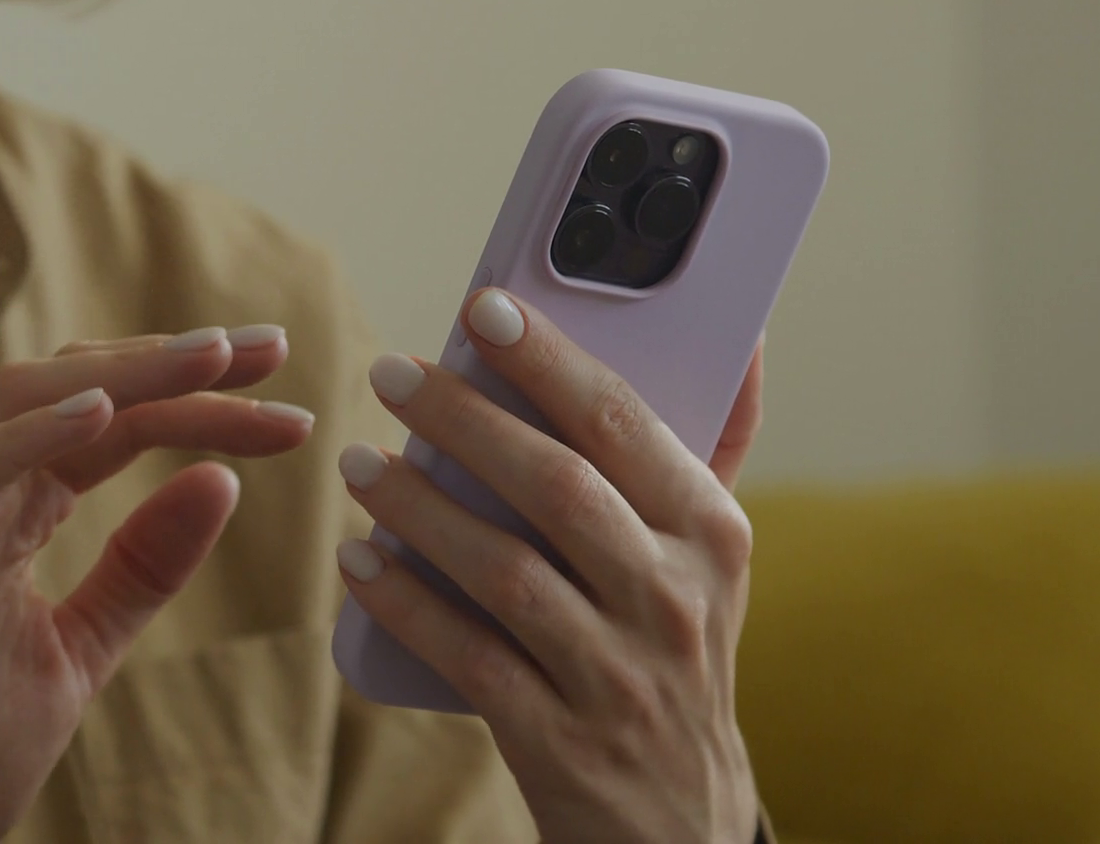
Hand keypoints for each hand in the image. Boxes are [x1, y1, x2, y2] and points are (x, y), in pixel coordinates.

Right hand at [0, 326, 312, 843]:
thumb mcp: (82, 650)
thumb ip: (143, 570)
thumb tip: (221, 483)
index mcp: (19, 511)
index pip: (119, 425)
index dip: (202, 404)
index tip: (289, 407)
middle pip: (83, 390)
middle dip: (176, 363)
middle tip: (272, 350)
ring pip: (24, 401)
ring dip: (121, 371)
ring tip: (209, 357)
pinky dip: (30, 434)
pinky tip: (103, 410)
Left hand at [336, 289, 761, 843]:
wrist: (680, 824)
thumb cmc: (676, 651)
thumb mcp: (710, 556)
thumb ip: (713, 443)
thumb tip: (740, 329)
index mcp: (711, 533)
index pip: (626, 424)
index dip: (551, 362)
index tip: (483, 307)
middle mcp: (673, 599)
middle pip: (559, 488)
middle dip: (466, 420)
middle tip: (391, 372)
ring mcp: (618, 674)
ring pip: (507, 571)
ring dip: (421, 509)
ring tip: (360, 462)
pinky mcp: (560, 738)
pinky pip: (469, 656)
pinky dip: (408, 605)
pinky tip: (360, 562)